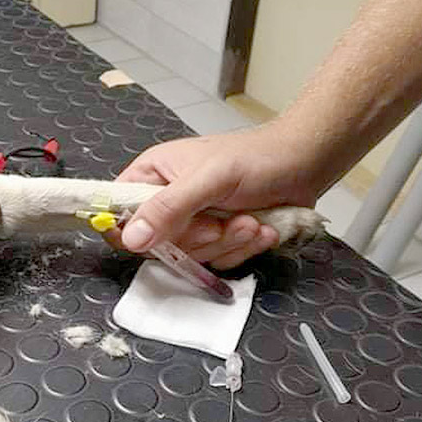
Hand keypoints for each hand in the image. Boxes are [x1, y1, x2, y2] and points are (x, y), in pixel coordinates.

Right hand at [115, 124, 320, 268]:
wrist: (304, 164)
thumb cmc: (256, 159)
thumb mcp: (209, 179)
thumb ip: (169, 208)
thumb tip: (131, 238)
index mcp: (152, 175)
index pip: (117, 212)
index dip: (132, 231)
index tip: (160, 236)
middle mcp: (167, 201)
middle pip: (157, 244)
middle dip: (197, 239)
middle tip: (223, 221)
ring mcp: (193, 223)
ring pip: (190, 257)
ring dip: (227, 244)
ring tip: (251, 221)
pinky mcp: (217, 240)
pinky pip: (215, 263)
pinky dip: (241, 250)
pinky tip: (259, 229)